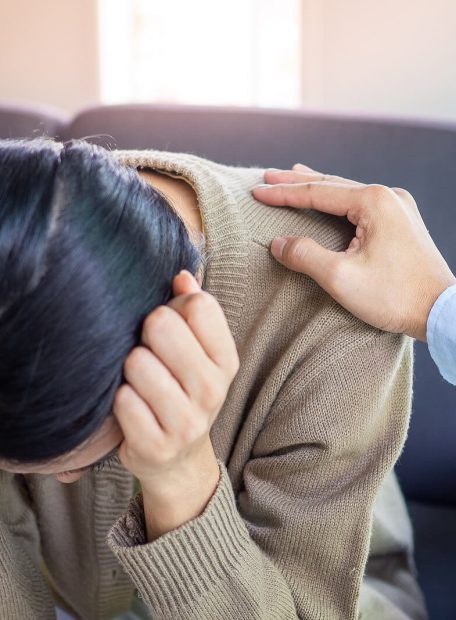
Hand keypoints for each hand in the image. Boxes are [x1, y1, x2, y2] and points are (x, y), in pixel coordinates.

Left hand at [113, 270, 238, 538]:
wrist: (178, 459)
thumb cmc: (183, 391)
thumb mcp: (198, 353)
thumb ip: (192, 310)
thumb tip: (181, 276)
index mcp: (226, 360)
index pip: (199, 306)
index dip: (173, 307)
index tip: (169, 325)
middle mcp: (213, 389)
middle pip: (162, 326)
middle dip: (146, 333)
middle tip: (148, 352)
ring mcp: (187, 421)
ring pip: (138, 362)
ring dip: (130, 369)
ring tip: (138, 381)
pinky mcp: (157, 445)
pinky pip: (123, 400)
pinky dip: (120, 399)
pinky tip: (131, 406)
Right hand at [253, 164, 455, 340]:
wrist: (442, 311)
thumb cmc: (395, 296)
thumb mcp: (341, 278)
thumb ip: (305, 255)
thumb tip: (278, 243)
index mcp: (373, 202)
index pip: (316, 193)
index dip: (283, 194)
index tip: (256, 192)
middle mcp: (388, 197)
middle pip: (331, 185)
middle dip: (297, 182)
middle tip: (268, 176)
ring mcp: (399, 208)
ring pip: (347, 193)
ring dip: (318, 188)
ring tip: (293, 177)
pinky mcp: (402, 224)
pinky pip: (361, 205)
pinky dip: (338, 202)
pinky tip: (331, 201)